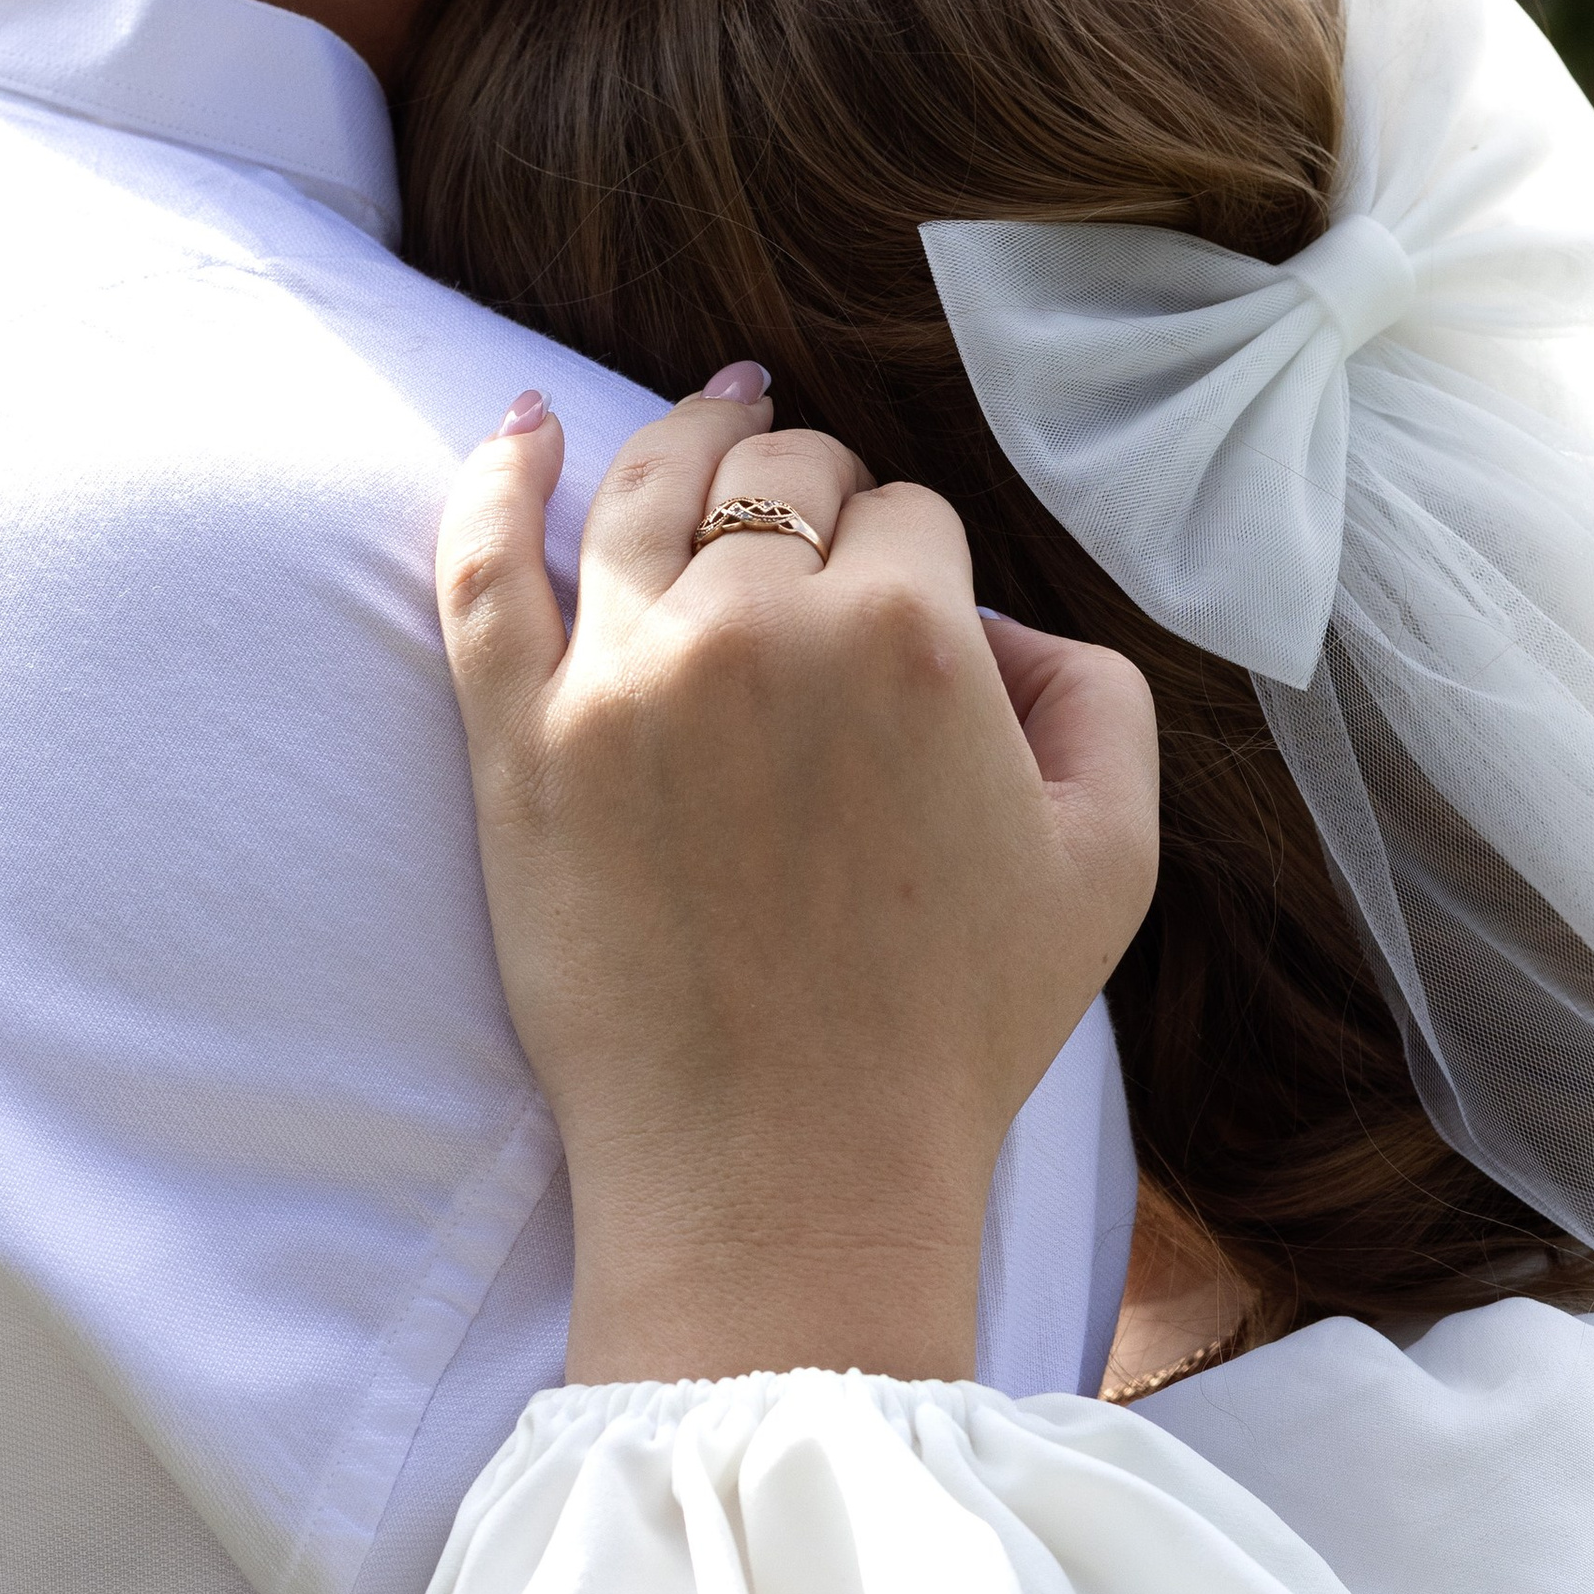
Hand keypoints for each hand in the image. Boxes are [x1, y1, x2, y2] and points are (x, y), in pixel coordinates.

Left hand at [438, 381, 1159, 1383]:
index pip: (909, 516)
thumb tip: (998, 620)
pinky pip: (483, 565)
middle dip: (816, 491)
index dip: (917, 558)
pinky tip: (520, 423)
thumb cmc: (952, 1031)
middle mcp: (761, 627)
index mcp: (911, 636)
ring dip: (688, 435)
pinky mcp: (518, 740)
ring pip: (647, 485)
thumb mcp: (1109, 859)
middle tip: (821, 533)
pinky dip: (497, 474)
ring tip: (711, 419)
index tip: (908, 615)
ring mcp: (622, 675)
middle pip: (782, 478)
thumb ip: (1093, 693)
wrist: (784, 1173)